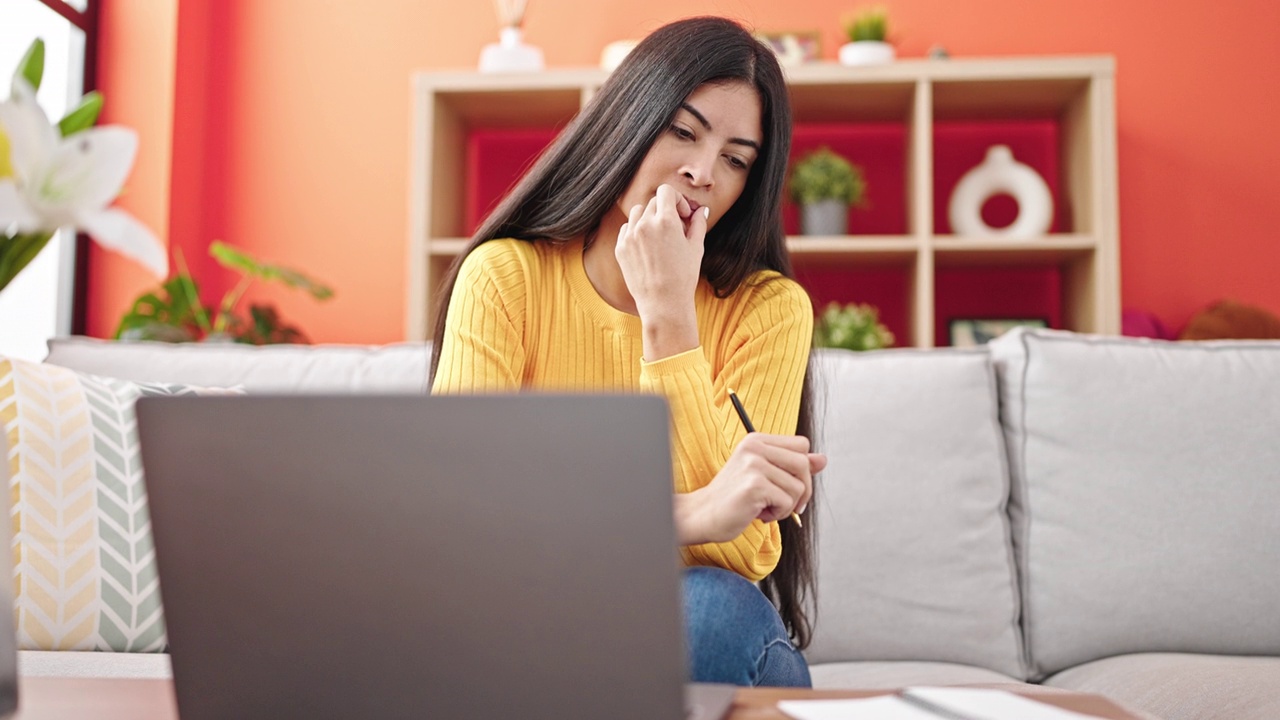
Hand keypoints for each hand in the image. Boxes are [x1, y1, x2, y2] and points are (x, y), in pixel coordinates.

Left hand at [615, 185, 707, 358]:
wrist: (663, 304)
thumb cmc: (683, 277)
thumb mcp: (696, 248)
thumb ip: (698, 224)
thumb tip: (702, 210)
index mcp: (666, 221)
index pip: (666, 192)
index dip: (677, 199)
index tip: (683, 214)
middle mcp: (645, 225)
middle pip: (653, 202)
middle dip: (665, 210)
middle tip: (675, 228)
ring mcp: (630, 236)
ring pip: (638, 213)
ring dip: (649, 218)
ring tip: (659, 236)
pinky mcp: (620, 248)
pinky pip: (627, 229)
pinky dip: (637, 231)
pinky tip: (648, 247)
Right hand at [675, 433, 826, 545]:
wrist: (703, 515)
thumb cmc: (734, 497)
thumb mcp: (765, 476)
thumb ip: (792, 466)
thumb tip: (823, 459)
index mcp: (756, 440)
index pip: (801, 445)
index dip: (802, 469)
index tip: (789, 486)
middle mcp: (755, 447)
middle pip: (804, 464)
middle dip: (802, 490)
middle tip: (784, 504)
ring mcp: (754, 465)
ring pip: (798, 487)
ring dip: (786, 506)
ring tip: (765, 508)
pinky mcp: (754, 485)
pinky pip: (787, 502)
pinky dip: (778, 514)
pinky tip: (759, 513)